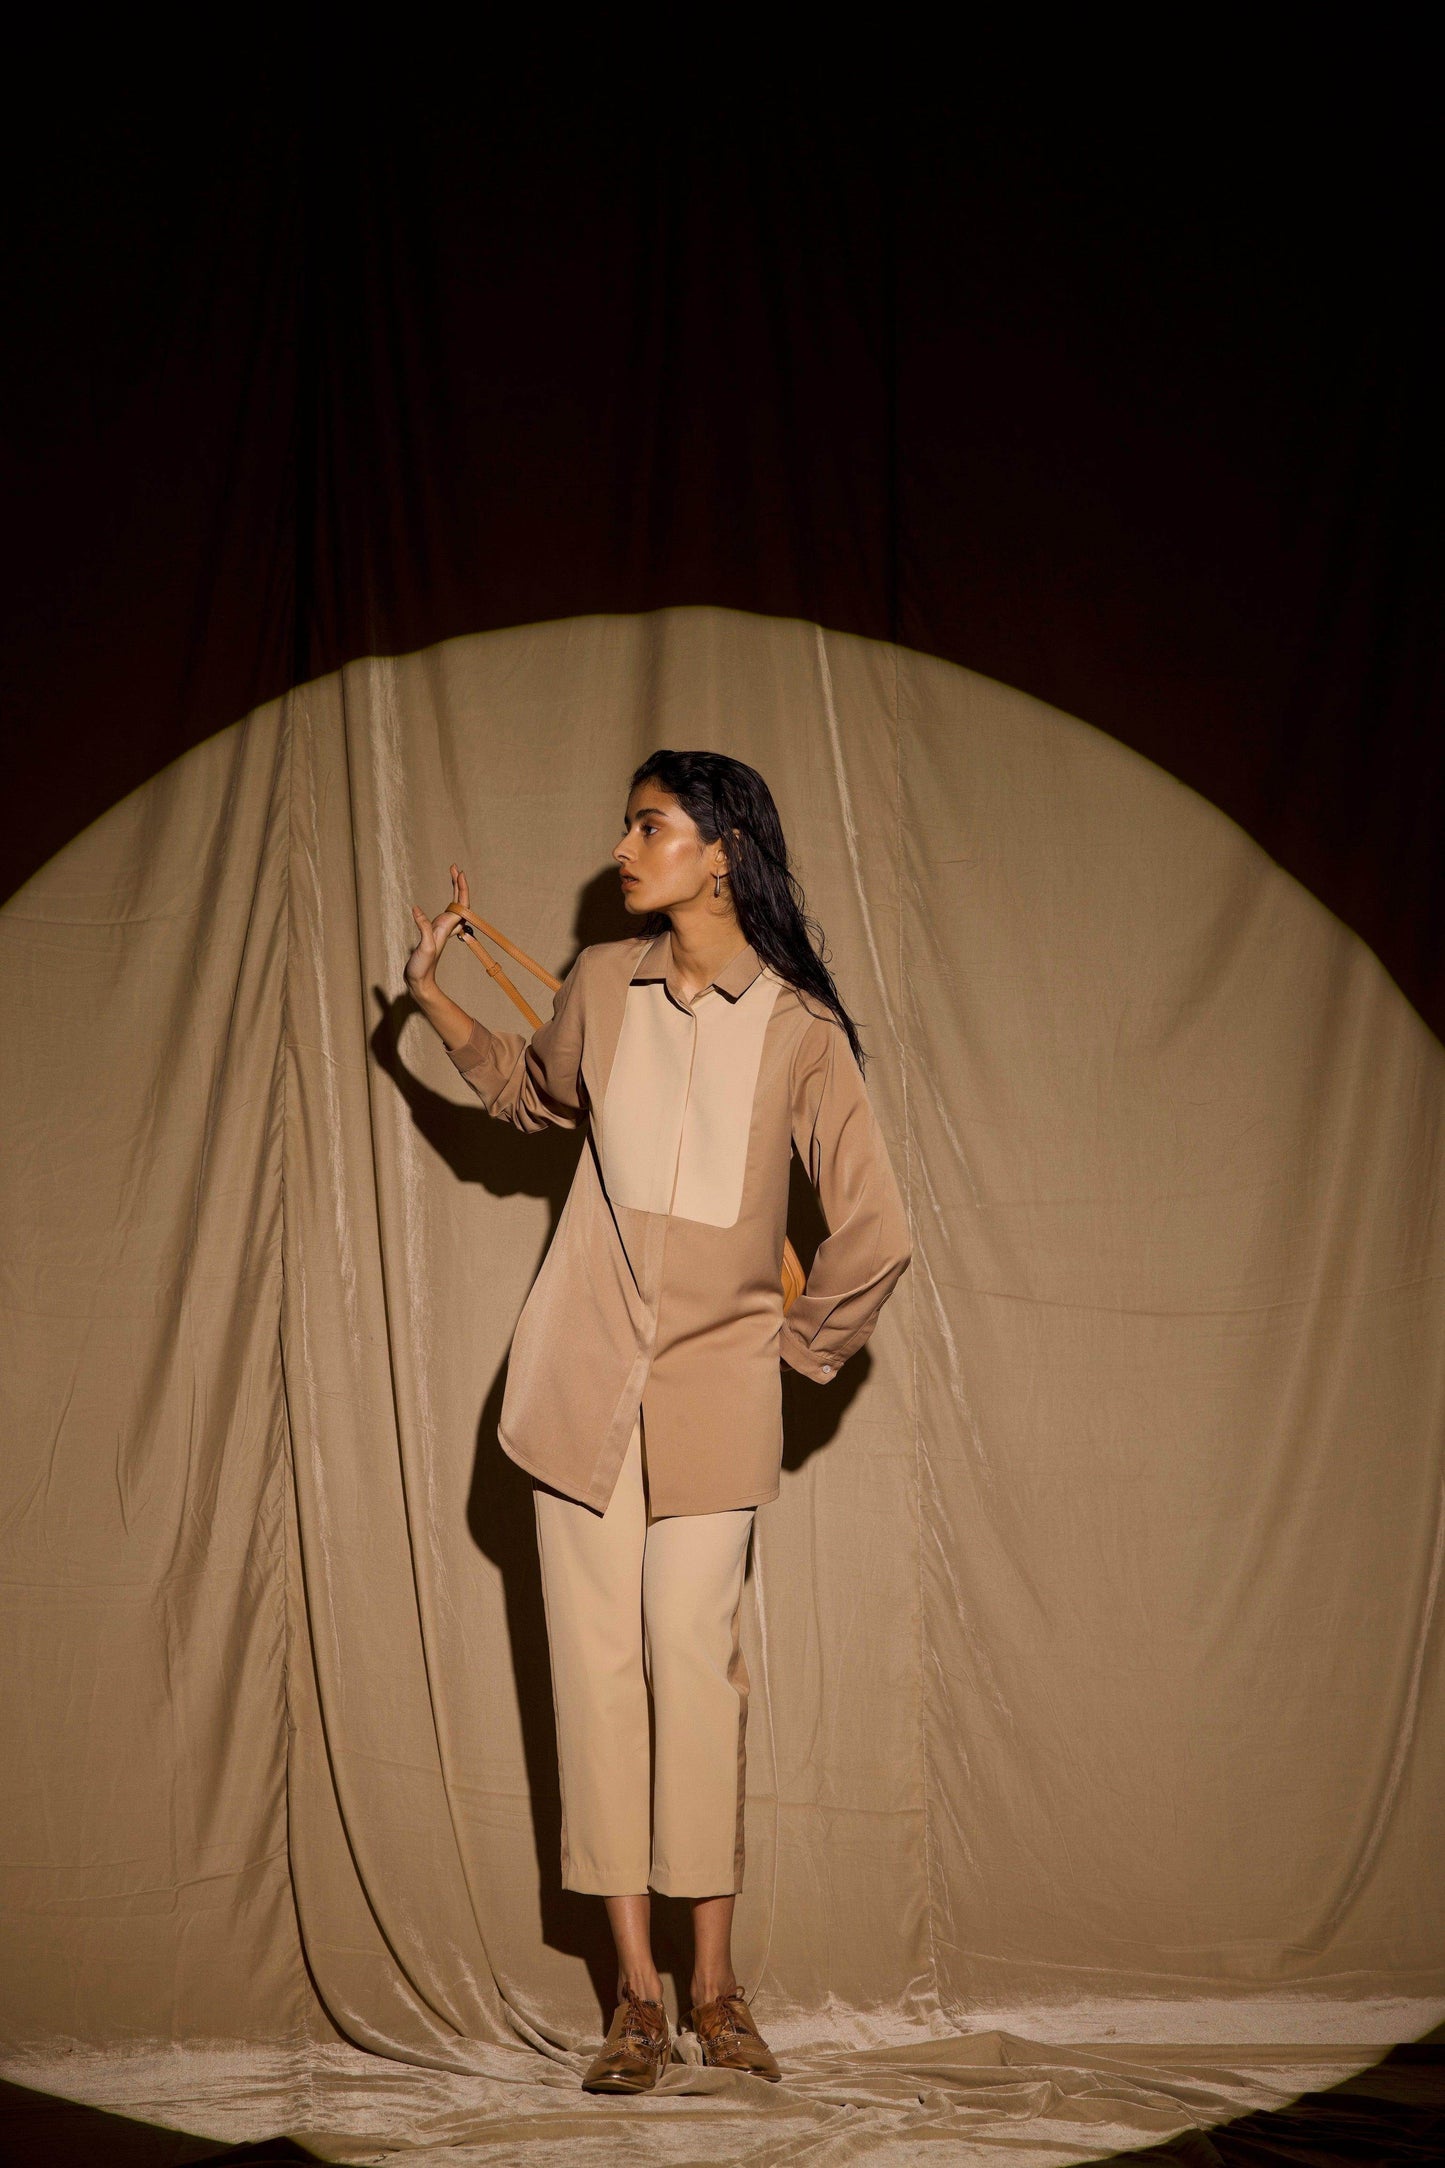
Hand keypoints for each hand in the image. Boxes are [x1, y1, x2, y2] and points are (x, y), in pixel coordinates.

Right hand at [405, 863, 471, 996]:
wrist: (420, 982)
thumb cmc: (423, 967)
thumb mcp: (424, 947)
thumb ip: (423, 928)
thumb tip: (416, 909)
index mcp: (447, 926)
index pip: (461, 903)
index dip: (461, 887)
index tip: (458, 872)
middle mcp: (447, 926)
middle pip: (459, 901)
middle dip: (459, 883)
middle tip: (455, 867)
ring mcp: (442, 929)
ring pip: (455, 906)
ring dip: (455, 890)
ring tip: (453, 875)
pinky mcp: (435, 933)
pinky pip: (447, 913)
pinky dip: (449, 902)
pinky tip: (448, 899)